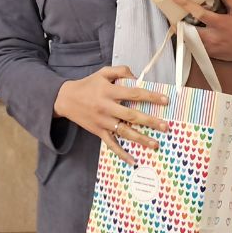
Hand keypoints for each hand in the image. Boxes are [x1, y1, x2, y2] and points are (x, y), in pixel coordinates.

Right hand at [53, 65, 169, 164]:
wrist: (66, 99)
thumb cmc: (88, 85)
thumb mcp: (103, 73)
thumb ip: (121, 71)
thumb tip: (137, 78)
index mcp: (109, 91)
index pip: (134, 93)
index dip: (151, 96)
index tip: (165, 101)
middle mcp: (107, 107)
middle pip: (131, 115)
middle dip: (149, 121)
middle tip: (165, 126)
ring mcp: (103, 121)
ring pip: (124, 131)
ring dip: (140, 139)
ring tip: (155, 144)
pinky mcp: (98, 132)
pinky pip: (111, 144)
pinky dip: (121, 153)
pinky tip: (133, 161)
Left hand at [170, 0, 231, 63]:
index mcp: (219, 23)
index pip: (198, 13)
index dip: (185, 4)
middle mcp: (213, 37)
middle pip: (187, 31)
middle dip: (177, 24)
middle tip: (173, 16)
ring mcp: (211, 48)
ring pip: (190, 41)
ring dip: (184, 33)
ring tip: (181, 24)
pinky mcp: (212, 55)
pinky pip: (197, 48)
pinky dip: (193, 40)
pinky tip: (193, 34)